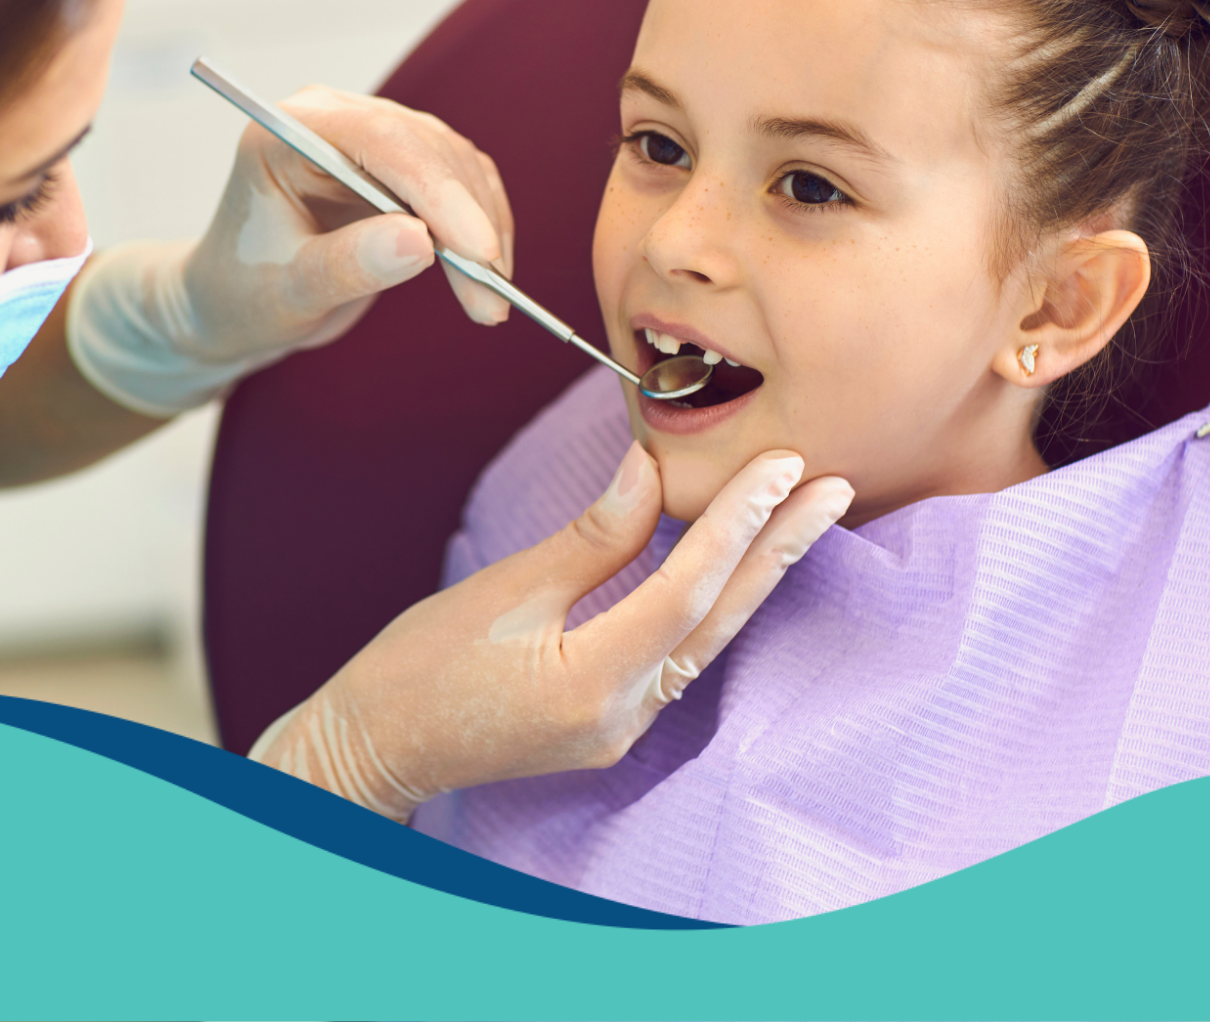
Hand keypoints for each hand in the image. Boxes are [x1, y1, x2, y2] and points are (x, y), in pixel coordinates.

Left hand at [65, 88, 513, 415]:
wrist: (233, 305)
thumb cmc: (241, 294)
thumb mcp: (287, 293)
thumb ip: (348, 264)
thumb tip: (421, 242)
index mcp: (288, 131)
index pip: (380, 139)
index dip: (437, 192)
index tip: (477, 253)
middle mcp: (333, 118)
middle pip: (427, 149)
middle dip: (468, 224)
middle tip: (491, 299)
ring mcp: (370, 138)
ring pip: (455, 165)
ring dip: (484, 231)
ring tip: (490, 303)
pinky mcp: (400, 167)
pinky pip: (462, 185)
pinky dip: (483, 229)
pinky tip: (488, 278)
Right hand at [249, 445, 854, 821]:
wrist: (374, 745)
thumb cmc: (419, 666)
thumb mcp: (504, 588)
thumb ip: (592, 536)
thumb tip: (652, 470)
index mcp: (592, 683)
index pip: (690, 589)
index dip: (739, 520)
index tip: (784, 464)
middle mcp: (622, 719)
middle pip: (721, 621)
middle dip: (780, 548)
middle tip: (835, 486)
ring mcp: (620, 733)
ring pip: (707, 641)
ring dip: (755, 576)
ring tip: (800, 516)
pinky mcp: (610, 728)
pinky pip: (677, 657)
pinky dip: (708, 605)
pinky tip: (730, 566)